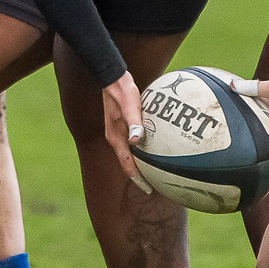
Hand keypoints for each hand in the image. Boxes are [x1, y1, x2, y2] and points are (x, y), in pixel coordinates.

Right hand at [100, 74, 151, 192]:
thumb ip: (134, 123)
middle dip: (140, 175)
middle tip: (156, 185)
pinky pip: (132, 143)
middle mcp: (115, 138)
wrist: (112, 78)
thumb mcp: (130, 106)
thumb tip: (136, 141)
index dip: (137, 179)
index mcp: (116, 137)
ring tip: (155, 172)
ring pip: (129, 154)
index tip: (148, 190)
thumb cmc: (122, 90)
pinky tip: (153, 148)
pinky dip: (141, 151)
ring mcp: (117, 133)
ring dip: (140, 164)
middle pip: (128, 163)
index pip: (127, 165)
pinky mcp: (122, 126)